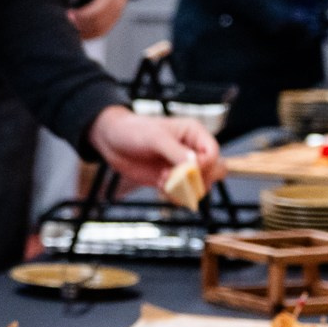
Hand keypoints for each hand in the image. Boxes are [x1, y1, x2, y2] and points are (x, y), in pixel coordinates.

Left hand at [88, 106, 221, 191]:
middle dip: (199, 179)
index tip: (186, 168)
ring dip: (184, 189)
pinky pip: (185, 194)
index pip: (213, 153)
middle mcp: (192, 150)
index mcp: (194, 134)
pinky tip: (160, 186)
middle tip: (178, 179)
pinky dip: (176, 195)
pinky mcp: (173, 180)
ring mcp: (183, 167)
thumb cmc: (134, 131)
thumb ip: (175, 151)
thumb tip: (194, 166)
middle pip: (215, 171)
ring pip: (201, 186)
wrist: (112, 142)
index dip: (204, 164)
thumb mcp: (155, 137)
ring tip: (163, 180)